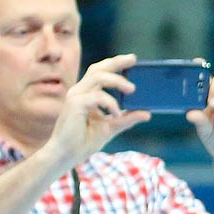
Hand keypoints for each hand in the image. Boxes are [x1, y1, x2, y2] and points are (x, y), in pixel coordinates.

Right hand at [45, 54, 148, 168]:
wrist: (66, 155)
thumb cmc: (84, 141)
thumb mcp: (111, 127)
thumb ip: (127, 118)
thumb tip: (147, 113)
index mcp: (87, 94)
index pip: (100, 72)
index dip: (115, 64)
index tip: (132, 59)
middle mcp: (79, 91)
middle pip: (98, 69)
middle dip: (116, 62)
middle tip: (133, 60)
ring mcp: (75, 96)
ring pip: (97, 77)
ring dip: (117, 80)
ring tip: (131, 89)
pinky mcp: (75, 104)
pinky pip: (96, 96)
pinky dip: (110, 103)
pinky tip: (116, 113)